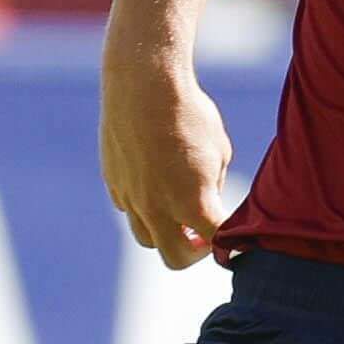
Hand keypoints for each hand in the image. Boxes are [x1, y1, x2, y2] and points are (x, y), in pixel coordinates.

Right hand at [100, 47, 231, 267]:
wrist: (143, 85)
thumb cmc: (190, 113)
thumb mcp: (218, 150)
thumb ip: (213, 186)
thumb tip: (208, 205)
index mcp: (193, 204)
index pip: (215, 241)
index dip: (227, 239)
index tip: (229, 230)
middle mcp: (158, 209)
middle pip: (176, 259)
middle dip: (194, 251)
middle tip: (202, 233)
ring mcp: (132, 199)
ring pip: (148, 238)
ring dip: (165, 232)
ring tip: (178, 210)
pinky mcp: (114, 184)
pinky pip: (130, 209)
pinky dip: (144, 206)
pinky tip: (155, 179)